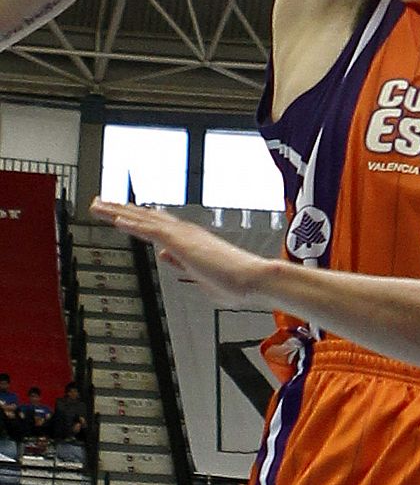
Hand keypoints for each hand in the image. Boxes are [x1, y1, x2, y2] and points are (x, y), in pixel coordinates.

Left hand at [90, 198, 273, 305]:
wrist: (254, 280)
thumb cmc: (237, 284)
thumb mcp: (202, 276)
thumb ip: (182, 265)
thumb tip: (166, 257)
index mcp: (190, 242)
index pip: (157, 226)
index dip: (136, 219)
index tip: (120, 213)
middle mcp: (186, 234)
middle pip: (146, 217)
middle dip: (121, 209)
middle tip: (100, 201)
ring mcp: (183, 237)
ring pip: (144, 220)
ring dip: (119, 211)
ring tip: (98, 204)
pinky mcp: (182, 243)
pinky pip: (151, 231)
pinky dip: (132, 224)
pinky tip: (115, 219)